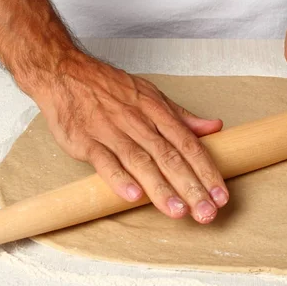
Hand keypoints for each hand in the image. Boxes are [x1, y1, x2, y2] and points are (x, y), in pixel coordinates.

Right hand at [28, 54, 228, 223]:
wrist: (65, 72)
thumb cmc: (111, 88)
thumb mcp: (152, 95)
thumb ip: (182, 117)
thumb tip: (214, 127)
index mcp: (158, 113)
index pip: (189, 145)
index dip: (207, 171)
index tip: (221, 195)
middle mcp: (139, 122)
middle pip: (170, 157)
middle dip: (191, 187)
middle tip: (207, 213)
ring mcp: (112, 131)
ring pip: (141, 162)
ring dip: (161, 188)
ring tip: (178, 212)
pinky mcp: (86, 140)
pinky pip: (104, 160)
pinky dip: (119, 178)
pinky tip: (133, 197)